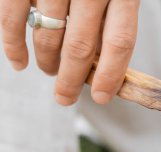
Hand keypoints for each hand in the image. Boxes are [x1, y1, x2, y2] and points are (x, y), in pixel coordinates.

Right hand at [0, 0, 139, 104]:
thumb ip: (112, 19)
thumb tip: (102, 66)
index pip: (120, 41)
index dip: (112, 74)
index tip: (103, 97)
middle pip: (82, 46)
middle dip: (73, 79)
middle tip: (66, 98)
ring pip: (49, 34)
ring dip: (47, 62)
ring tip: (49, 71)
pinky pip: (13, 17)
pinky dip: (13, 44)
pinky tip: (19, 61)